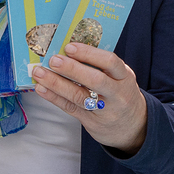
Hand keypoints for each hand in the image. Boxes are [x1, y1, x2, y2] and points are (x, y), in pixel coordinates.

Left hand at [29, 43, 148, 154]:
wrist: (134, 127)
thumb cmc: (121, 94)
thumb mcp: (120, 78)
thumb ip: (102, 66)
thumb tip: (70, 50)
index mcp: (124, 77)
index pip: (110, 62)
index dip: (89, 53)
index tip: (70, 47)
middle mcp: (117, 94)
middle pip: (95, 80)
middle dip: (72, 69)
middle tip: (53, 60)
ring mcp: (104, 110)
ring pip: (79, 96)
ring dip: (56, 83)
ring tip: (39, 73)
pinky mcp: (91, 121)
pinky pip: (70, 108)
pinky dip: (54, 97)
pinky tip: (42, 89)